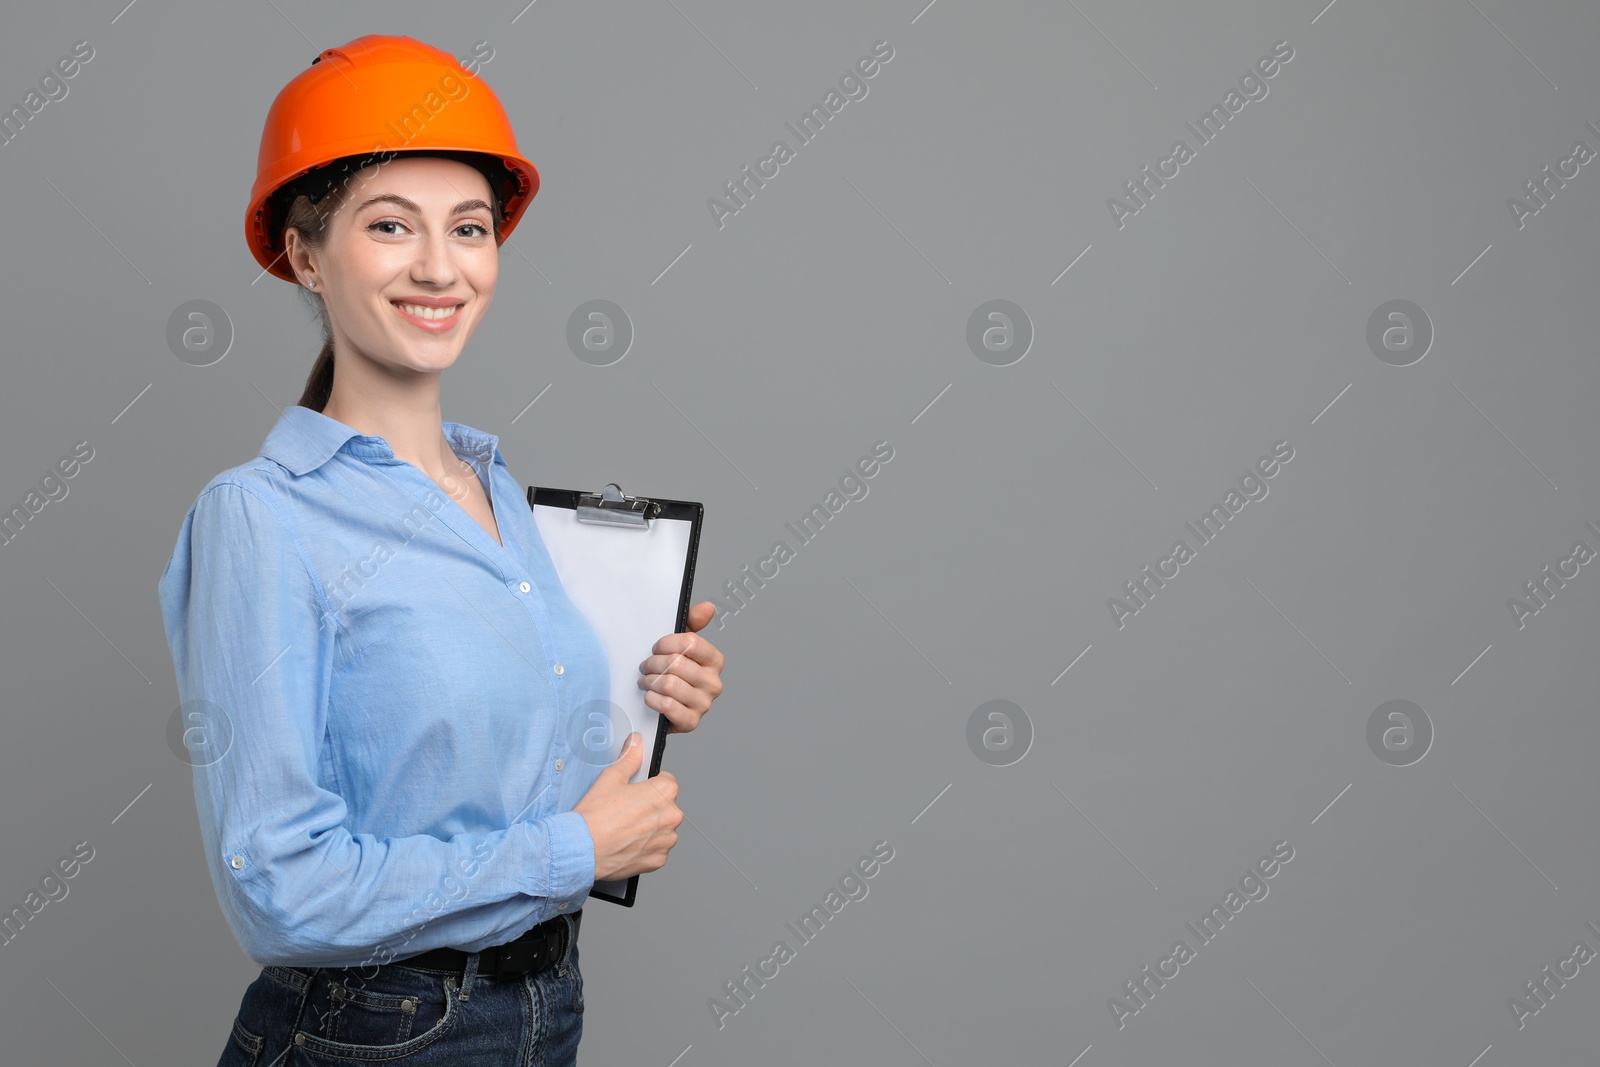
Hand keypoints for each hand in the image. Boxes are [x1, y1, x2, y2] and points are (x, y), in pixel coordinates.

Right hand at [573, 732, 681, 881]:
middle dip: (650, 807)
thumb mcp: (611, 778)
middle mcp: (671, 816)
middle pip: (666, 806)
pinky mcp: (658, 860)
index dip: (650, 785)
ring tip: (625, 828)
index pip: (667, 781)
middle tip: (626, 811)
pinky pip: (657, 849)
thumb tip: (636, 744)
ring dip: (650, 828)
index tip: (637, 791)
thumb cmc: (595, 816)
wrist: (583, 849)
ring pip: (662, 829)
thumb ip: (630, 758)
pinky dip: (645, 847)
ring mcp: (666, 840)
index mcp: (665, 792)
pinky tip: (627, 843)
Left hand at [638, 601, 724, 733]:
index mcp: (714, 661)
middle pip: (676, 663)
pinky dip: (652, 699)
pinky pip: (667, 705)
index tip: (656, 648)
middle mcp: (714, 683)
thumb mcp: (678, 646)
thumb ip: (691, 624)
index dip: (666, 643)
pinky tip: (649, 697)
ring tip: (646, 682)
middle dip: (653, 664)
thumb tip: (707, 607)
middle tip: (646, 667)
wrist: (661, 708)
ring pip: (670, 684)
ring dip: (650, 682)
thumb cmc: (671, 674)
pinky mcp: (691, 722)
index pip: (690, 643)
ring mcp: (704, 704)